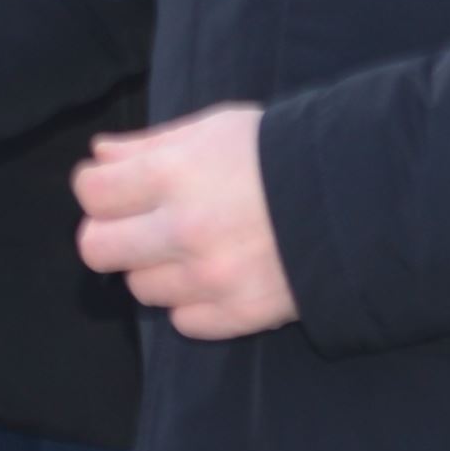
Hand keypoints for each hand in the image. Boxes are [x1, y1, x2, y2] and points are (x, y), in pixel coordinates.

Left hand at [72, 104, 295, 341]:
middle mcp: (184, 229)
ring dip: (157, 268)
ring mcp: (210, 278)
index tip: (114, 188)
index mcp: (172, 174)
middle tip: (139, 225)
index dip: (98, 189)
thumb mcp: (213, 130)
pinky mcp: (237, 314)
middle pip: (96, 250)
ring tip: (193, 246)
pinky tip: (218, 274)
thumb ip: (149, 145)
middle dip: (110, 235)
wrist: (359, 199)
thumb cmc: (279, 152)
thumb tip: (99, 156)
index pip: (90, 193)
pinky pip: (184, 320)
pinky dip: (193, 302)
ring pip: (140, 288)